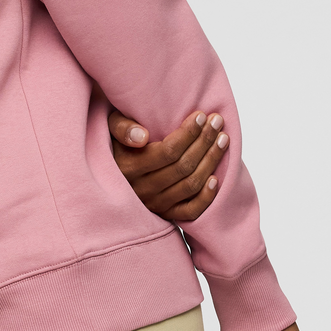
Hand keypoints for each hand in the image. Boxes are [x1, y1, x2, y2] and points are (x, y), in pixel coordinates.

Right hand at [107, 108, 228, 222]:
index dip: (188, 134)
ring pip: (190, 185)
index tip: (202, 116)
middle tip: (217, 122)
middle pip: (183, 167)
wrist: (108, 175)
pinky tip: (217, 179)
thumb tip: (141, 136)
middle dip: (204, 142)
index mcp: (129, 167)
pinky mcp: (164, 215)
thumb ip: (122, 128)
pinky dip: (206, 197)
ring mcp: (154, 204)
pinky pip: (189, 212)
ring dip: (210, 162)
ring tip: (223, 140)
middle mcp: (142, 189)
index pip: (167, 152)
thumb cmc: (114, 145)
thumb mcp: (109, 129)